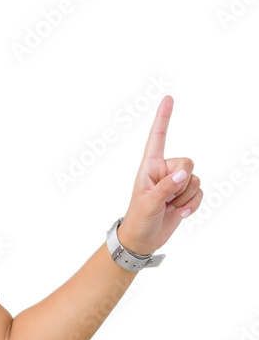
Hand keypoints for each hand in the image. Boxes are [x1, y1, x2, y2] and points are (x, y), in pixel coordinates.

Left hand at [117, 95, 201, 255]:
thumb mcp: (148, 203)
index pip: (157, 138)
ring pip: (195, 179)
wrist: (143, 240)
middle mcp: (165, 170)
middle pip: (188, 162)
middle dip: (181, 183)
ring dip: (185, 197)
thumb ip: (166, 187)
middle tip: (166, 199)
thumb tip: (184, 173)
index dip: (163, 118)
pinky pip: (200, 192)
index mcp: (150, 166)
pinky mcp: (185, 194)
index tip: (168, 98)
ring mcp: (176, 182)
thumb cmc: (139, 219)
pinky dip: (193, 205)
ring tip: (169, 207)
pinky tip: (179, 213)